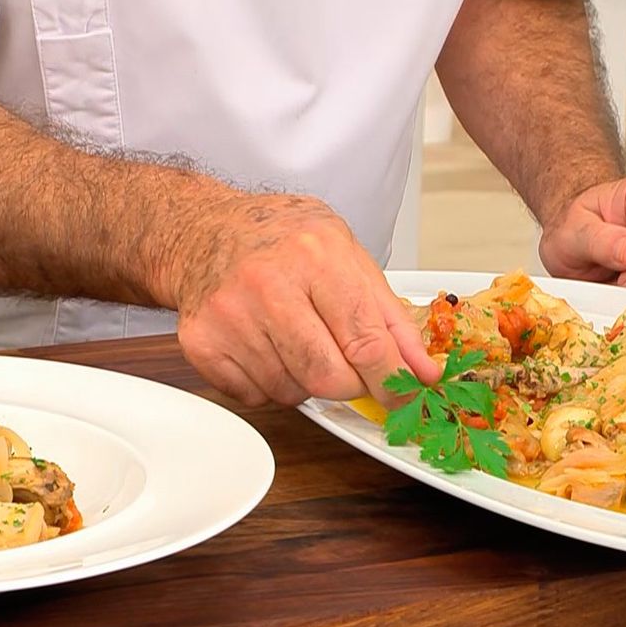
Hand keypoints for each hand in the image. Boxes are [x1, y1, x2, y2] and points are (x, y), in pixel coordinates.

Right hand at [170, 194, 441, 406]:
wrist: (203, 230)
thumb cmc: (279, 239)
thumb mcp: (347, 255)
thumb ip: (390, 316)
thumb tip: (423, 370)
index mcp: (315, 256)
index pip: (366, 342)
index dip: (392, 381)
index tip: (404, 397)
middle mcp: (268, 284)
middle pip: (328, 378)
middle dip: (348, 383)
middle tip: (344, 362)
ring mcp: (230, 315)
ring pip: (291, 392)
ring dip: (304, 380)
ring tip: (293, 338)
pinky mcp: (202, 342)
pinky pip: (254, 396)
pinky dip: (268, 383)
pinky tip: (263, 345)